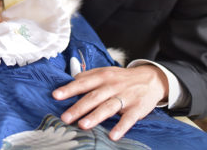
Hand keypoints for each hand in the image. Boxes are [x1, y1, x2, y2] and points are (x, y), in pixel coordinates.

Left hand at [52, 65, 168, 140]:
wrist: (150, 79)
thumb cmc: (121, 78)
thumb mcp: (105, 71)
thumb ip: (88, 76)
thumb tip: (70, 80)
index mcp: (102, 76)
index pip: (82, 83)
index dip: (69, 89)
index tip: (55, 95)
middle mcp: (112, 86)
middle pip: (93, 97)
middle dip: (78, 108)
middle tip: (64, 117)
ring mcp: (125, 97)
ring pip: (108, 107)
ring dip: (95, 117)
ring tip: (82, 125)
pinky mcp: (137, 108)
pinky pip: (128, 119)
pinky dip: (121, 127)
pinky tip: (113, 136)